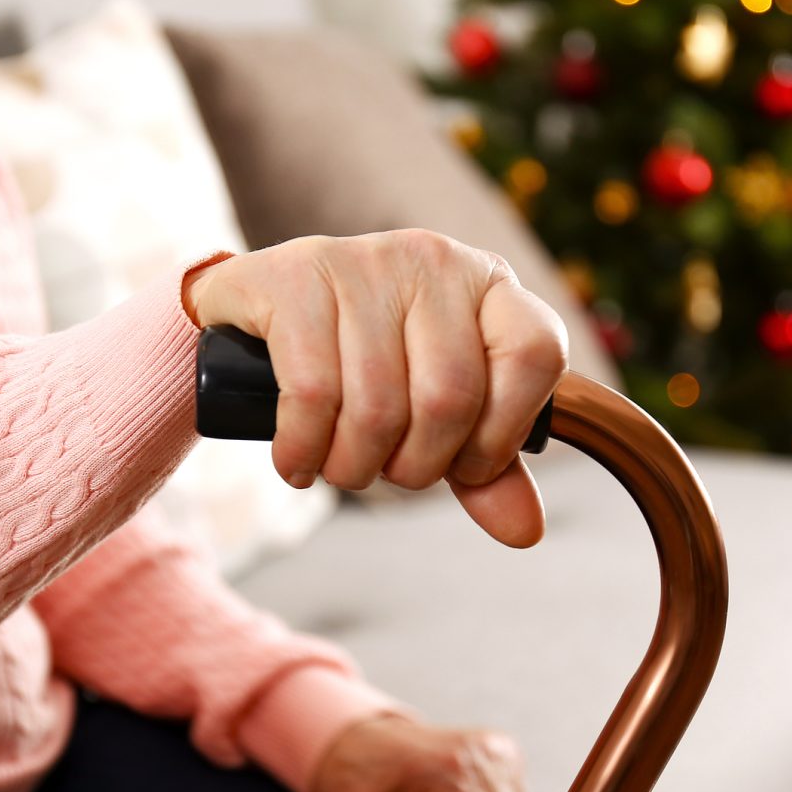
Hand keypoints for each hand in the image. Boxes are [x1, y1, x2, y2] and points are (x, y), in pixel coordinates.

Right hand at [184, 231, 567, 548]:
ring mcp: (362, 260)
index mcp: (487, 286)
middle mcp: (432, 260)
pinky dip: (304, 449)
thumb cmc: (363, 362)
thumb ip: (484, 465)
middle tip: (384, 470)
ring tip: (338, 465)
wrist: (256, 310)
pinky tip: (298, 458)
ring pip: (378, 405)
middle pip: (450, 399)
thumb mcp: (434, 409)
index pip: (535, 353)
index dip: (502, 432)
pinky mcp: (295, 275)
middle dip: (414, 467)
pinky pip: (313, 392)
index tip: (466, 464)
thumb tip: (525, 531)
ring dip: (353, 466)